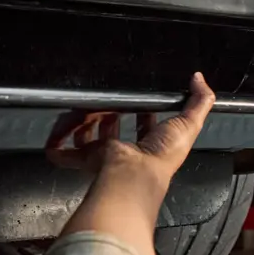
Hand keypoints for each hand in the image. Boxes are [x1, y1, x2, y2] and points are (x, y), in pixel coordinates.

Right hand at [46, 73, 216, 182]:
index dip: (143, 112)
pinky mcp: (89, 160)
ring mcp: (107, 155)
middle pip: (115, 128)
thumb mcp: (189, 122)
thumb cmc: (163, 154)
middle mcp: (128, 150)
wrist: (135, 175)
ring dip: (84, 126)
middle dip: (109, 115)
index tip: (139, 101)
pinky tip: (54, 143)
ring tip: (80, 113)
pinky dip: (60, 149)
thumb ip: (200, 100)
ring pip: (91, 137)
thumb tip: (199, 79)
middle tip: (106, 103)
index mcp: (152, 142)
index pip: (146, 124)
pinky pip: (69, 155)